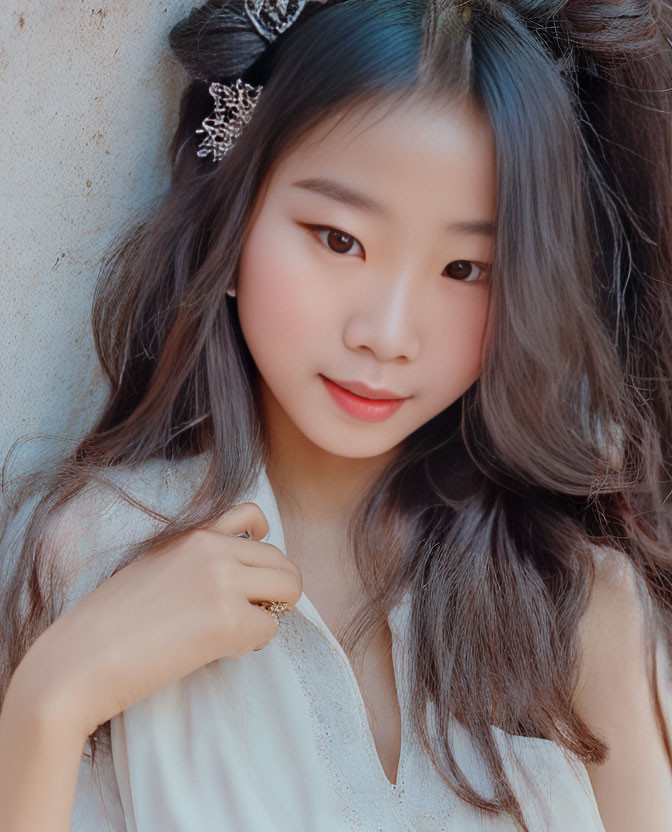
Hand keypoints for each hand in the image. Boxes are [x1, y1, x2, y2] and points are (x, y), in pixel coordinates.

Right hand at [18, 502, 301, 736]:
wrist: (78, 660)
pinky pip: (270, 630)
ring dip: (271, 613)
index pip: (256, 519)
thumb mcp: (155, 567)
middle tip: (245, 617)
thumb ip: (196, 561)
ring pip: (290, 589)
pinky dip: (251, 644)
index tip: (252, 574)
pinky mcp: (230, 621)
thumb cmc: (108, 623)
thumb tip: (241, 578)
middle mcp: (213, 549)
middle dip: (274, 591)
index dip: (261, 552)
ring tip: (234, 634)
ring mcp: (224, 582)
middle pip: (282, 561)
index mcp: (193, 533)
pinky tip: (218, 652)